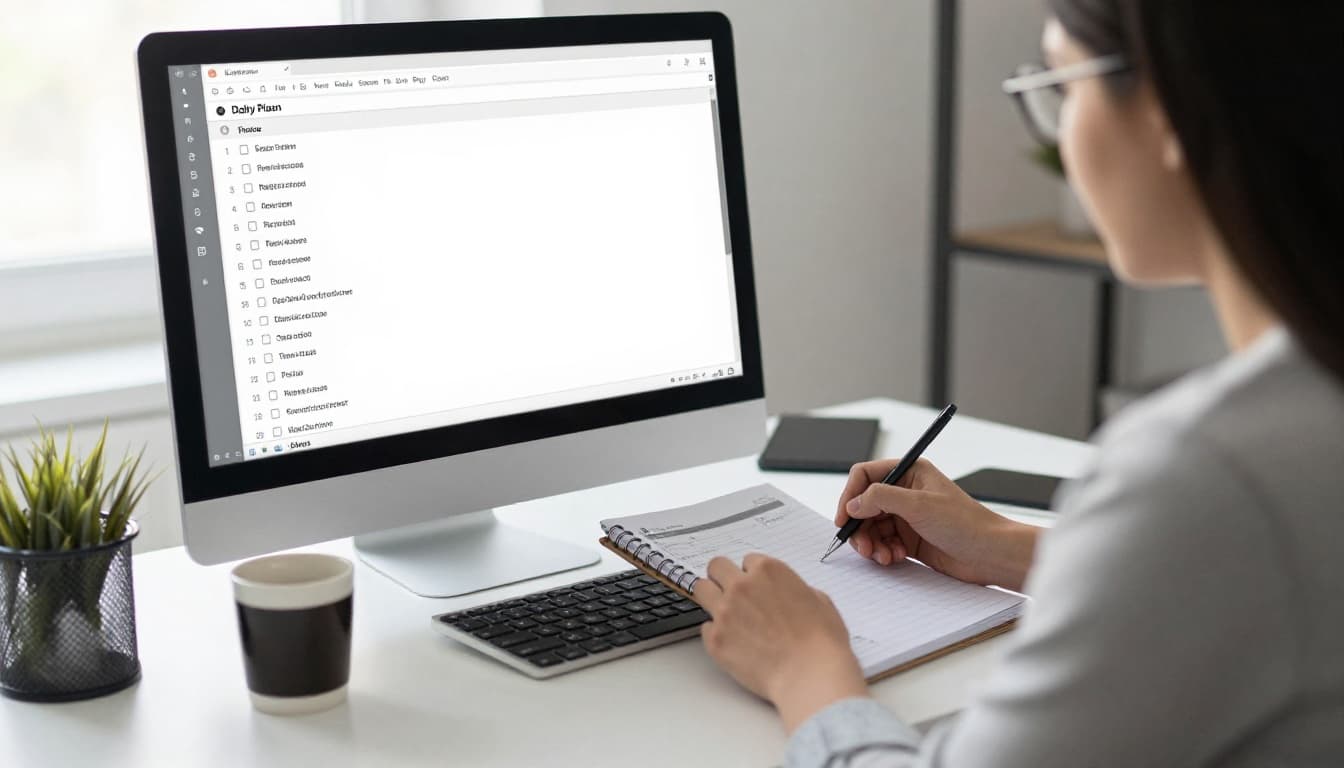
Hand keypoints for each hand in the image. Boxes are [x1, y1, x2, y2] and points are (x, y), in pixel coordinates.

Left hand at [695, 554, 868, 732]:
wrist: (810, 675)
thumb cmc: (821, 642)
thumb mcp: (819, 600)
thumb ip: (794, 589)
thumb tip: (787, 595)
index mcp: (768, 571)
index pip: (748, 560)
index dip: (753, 575)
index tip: (756, 587)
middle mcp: (741, 586)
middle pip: (716, 567)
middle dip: (723, 577)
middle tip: (731, 593)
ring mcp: (724, 612)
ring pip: (701, 589)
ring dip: (711, 598)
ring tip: (725, 614)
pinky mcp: (715, 639)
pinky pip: (705, 627)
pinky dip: (716, 634)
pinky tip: (733, 644)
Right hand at [836, 458, 1037, 590]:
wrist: (990, 554)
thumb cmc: (966, 524)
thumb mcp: (919, 505)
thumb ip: (881, 498)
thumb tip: (853, 503)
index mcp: (909, 472)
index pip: (865, 476)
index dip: (850, 496)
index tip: (844, 518)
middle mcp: (905, 492)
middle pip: (864, 505)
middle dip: (860, 527)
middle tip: (863, 547)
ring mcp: (907, 516)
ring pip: (871, 527)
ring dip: (871, 543)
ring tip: (883, 556)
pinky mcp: (910, 538)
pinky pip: (883, 542)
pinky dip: (883, 552)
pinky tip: (895, 558)